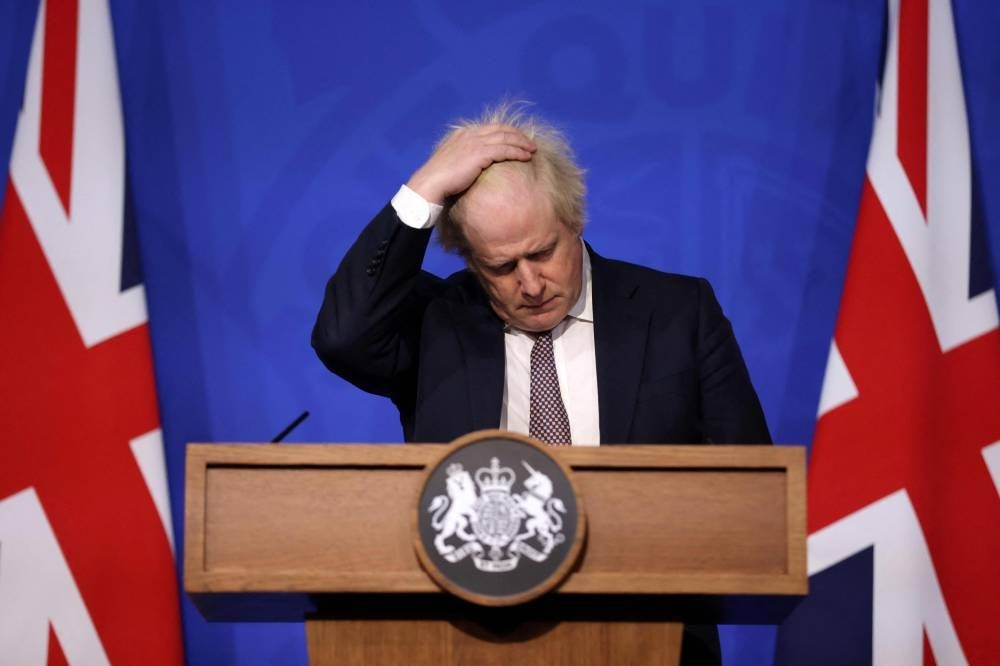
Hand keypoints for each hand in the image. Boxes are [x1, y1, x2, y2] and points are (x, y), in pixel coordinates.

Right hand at [406, 124, 535, 203]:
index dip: (506, 131)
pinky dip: (518, 152)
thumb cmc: (438, 179)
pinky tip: (526, 156)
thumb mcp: (450, 162)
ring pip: (506, 137)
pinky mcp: (480, 153)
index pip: (490, 128)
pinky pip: (505, 150)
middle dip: (517, 134)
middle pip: (501, 129)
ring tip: (533, 149)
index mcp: (462, 134)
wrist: (431, 182)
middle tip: (529, 142)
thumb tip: (469, 166)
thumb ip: (461, 158)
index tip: (516, 138)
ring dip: (522, 142)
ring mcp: (475, 142)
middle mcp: (470, 134)